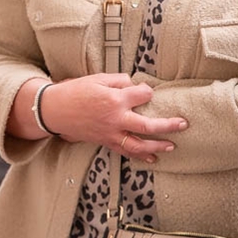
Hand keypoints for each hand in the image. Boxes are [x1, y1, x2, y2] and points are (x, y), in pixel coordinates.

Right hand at [46, 73, 185, 161]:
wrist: (54, 110)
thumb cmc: (75, 92)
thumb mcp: (97, 78)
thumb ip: (119, 80)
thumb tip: (134, 84)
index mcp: (115, 100)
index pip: (143, 95)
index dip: (148, 91)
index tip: (148, 91)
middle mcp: (116, 119)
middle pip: (148, 126)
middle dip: (169, 125)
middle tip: (183, 124)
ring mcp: (111, 133)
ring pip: (139, 145)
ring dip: (157, 146)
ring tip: (172, 145)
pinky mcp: (105, 141)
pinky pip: (125, 151)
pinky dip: (140, 156)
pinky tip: (152, 158)